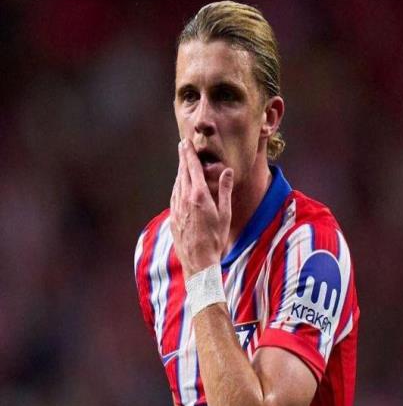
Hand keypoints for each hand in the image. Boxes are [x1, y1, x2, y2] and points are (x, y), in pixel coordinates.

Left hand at [170, 139, 232, 278]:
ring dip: (179, 171)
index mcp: (199, 196)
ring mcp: (176, 208)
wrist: (198, 262)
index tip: (186, 143)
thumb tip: (227, 171)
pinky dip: (177, 185)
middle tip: (182, 145)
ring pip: (177, 183)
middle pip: (182, 172)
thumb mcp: (225, 214)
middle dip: (183, 158)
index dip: (189, 154)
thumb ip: (225, 190)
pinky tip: (179, 185)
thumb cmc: (216, 239)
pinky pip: (174, 195)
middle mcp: (184, 199)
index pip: (192, 169)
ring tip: (182, 162)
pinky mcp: (173, 217)